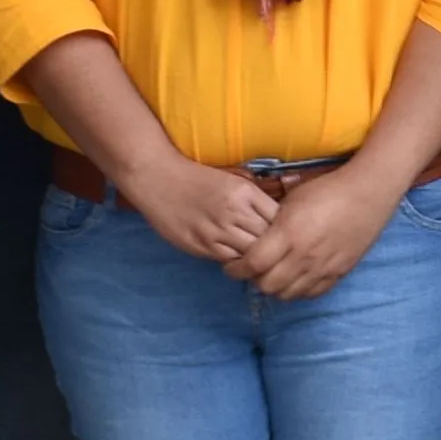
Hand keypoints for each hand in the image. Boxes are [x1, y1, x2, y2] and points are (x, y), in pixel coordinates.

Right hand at [118, 155, 282, 271]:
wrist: (157, 177)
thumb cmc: (195, 178)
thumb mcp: (231, 181)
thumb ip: (252, 201)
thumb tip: (274, 223)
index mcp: (245, 192)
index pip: (278, 218)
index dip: (283, 229)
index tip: (282, 234)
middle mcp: (234, 211)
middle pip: (268, 239)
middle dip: (273, 246)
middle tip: (274, 252)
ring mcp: (217, 230)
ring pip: (250, 253)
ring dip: (256, 258)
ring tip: (259, 259)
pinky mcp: (201, 244)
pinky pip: (229, 260)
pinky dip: (237, 262)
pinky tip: (238, 259)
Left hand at [235, 158, 404, 299]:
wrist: (367, 194)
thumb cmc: (327, 190)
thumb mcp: (292, 200)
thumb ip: (272, 224)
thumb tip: (256, 239)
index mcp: (288, 234)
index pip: (253, 264)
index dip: (236, 269)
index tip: (231, 266)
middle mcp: (303, 256)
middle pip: (267, 285)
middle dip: (253, 280)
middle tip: (252, 271)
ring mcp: (322, 267)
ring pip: (288, 294)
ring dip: (275, 288)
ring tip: (273, 275)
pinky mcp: (338, 273)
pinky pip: (311, 293)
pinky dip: (298, 290)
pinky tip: (295, 278)